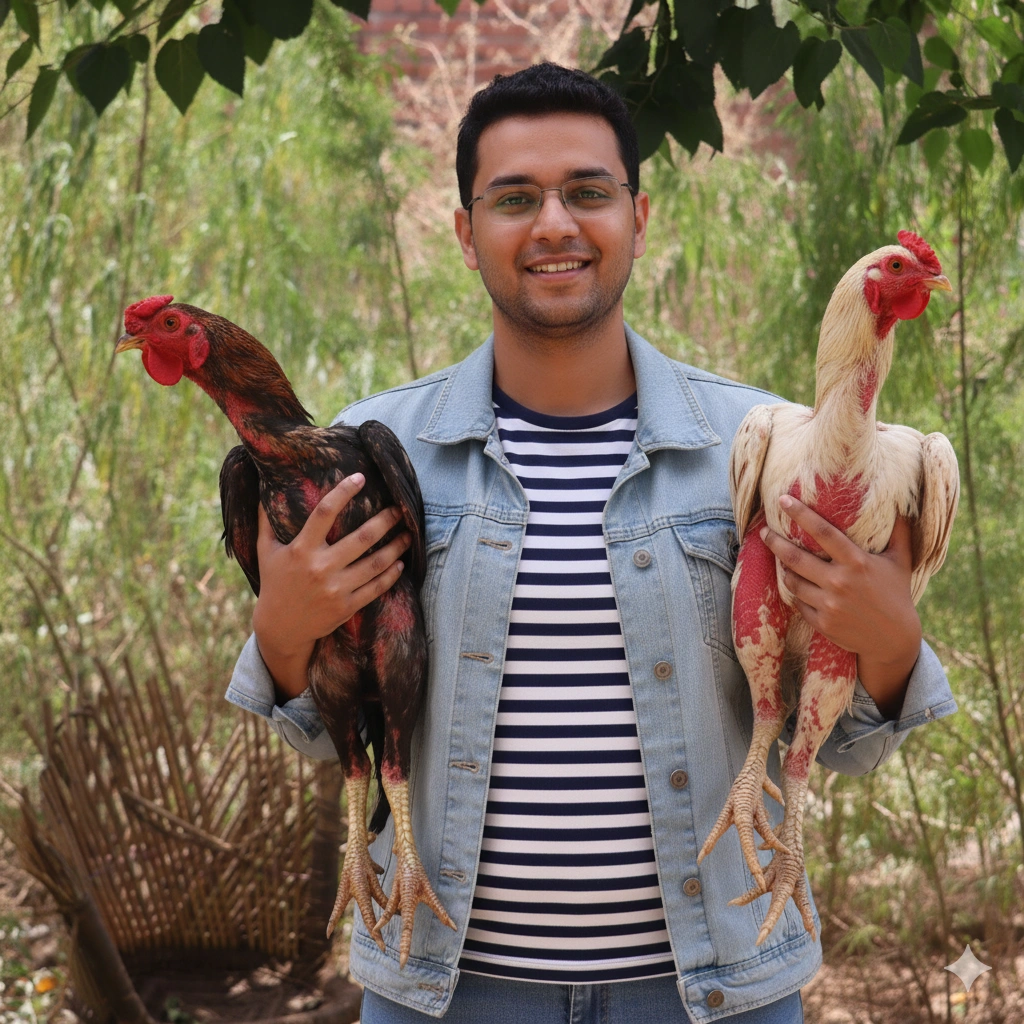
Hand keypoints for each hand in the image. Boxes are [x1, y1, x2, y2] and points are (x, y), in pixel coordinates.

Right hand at [252, 473, 410, 700]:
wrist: (280, 628)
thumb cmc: (274, 583)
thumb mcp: (265, 551)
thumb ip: (266, 521)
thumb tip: (264, 489)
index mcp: (301, 550)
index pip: (324, 513)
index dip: (343, 492)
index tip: (359, 477)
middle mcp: (320, 568)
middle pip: (361, 538)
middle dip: (385, 520)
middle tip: (400, 508)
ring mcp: (335, 589)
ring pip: (375, 563)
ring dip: (395, 547)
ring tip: (408, 534)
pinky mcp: (346, 606)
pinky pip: (375, 588)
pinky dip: (391, 575)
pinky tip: (400, 563)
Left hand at [760, 495, 921, 718]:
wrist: (894, 640)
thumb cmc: (896, 594)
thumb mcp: (901, 561)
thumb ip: (899, 533)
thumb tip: (903, 505)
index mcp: (856, 562)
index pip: (823, 532)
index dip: (801, 514)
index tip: (783, 500)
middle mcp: (839, 582)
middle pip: (795, 558)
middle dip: (775, 542)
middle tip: (764, 532)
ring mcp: (828, 604)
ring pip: (792, 581)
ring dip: (783, 568)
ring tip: (780, 559)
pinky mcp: (821, 622)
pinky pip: (798, 602)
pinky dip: (795, 592)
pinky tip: (794, 583)